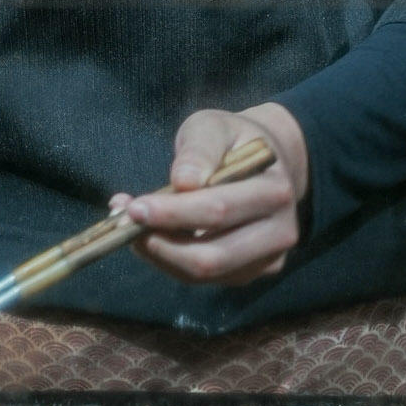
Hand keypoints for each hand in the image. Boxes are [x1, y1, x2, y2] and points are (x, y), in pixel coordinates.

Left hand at [109, 102, 308, 285]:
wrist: (267, 160)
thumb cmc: (232, 140)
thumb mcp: (214, 127)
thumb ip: (199, 149)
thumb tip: (184, 182)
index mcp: (275, 190)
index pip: (218, 211)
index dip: (173, 213)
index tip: (134, 207)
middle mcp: (280, 231)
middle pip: (212, 255)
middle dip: (161, 243)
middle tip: (125, 224)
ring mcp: (269, 258)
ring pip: (205, 273)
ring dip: (160, 254)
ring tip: (131, 228)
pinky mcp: (251, 272)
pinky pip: (204, 278)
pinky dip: (169, 261)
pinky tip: (151, 236)